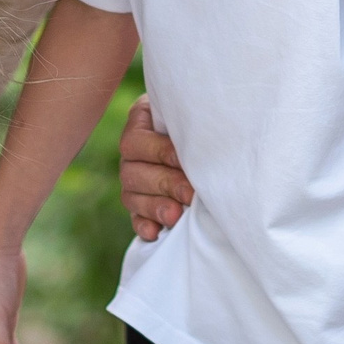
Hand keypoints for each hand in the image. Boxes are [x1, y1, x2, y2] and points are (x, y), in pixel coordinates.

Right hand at [119, 95, 191, 241]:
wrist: (212, 132)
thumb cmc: (204, 116)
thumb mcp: (194, 110)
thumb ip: (189, 120)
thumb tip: (200, 140)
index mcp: (140, 122)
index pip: (135, 141)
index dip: (158, 152)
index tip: (182, 160)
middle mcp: (132, 153)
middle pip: (132, 172)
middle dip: (164, 184)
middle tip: (189, 194)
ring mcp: (134, 181)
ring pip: (131, 196)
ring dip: (154, 207)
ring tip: (176, 216)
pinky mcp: (141, 205)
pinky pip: (135, 217)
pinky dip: (144, 225)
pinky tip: (156, 232)